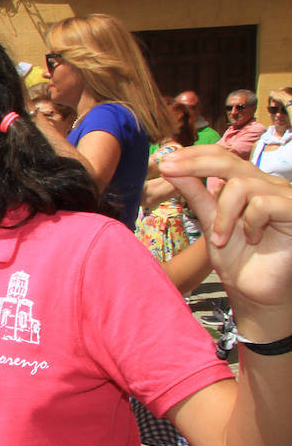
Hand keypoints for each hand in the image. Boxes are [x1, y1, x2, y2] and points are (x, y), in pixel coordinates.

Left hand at [161, 145, 291, 338]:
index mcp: (249, 183)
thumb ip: (195, 194)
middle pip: (229, 161)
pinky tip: (251, 239)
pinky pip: (262, 204)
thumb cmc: (236, 258)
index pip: (222, 156)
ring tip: (221, 238)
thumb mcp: (209, 221)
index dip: (194, 155)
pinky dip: (248, 223)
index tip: (165, 161)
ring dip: (223, 215)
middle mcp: (268, 184)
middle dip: (195, 165)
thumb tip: (171, 167)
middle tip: (169, 170)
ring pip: (241, 185)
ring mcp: (284, 196)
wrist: (255, 290)